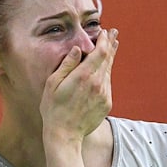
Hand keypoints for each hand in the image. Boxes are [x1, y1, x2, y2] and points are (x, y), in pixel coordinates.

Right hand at [40, 27, 118, 143]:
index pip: (100, 52)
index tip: (104, 32)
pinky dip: (106, 73)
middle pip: (108, 59)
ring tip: (113, 46)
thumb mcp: (53, 84)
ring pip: (109, 71)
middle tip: (114, 33)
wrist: (65, 135)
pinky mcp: (107, 103)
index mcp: (83, 76)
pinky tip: (104, 69)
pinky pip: (107, 84)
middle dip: (111, 44)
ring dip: (110, 58)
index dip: (104, 40)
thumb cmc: (53, 109)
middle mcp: (97, 84)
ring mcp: (104, 94)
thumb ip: (66, 65)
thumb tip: (77, 49)